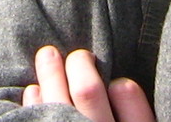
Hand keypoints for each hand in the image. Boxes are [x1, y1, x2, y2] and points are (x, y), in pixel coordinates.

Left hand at [21, 45, 153, 121]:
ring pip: (57, 100)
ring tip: (48, 55)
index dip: (122, 86)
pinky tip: (36, 90)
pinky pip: (37, 116)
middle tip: (79, 56)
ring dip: (50, 73)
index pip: (128, 95)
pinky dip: (35, 100)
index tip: (118, 85)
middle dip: (79, 63)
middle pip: (87, 90)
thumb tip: (122, 83)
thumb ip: (135, 113)